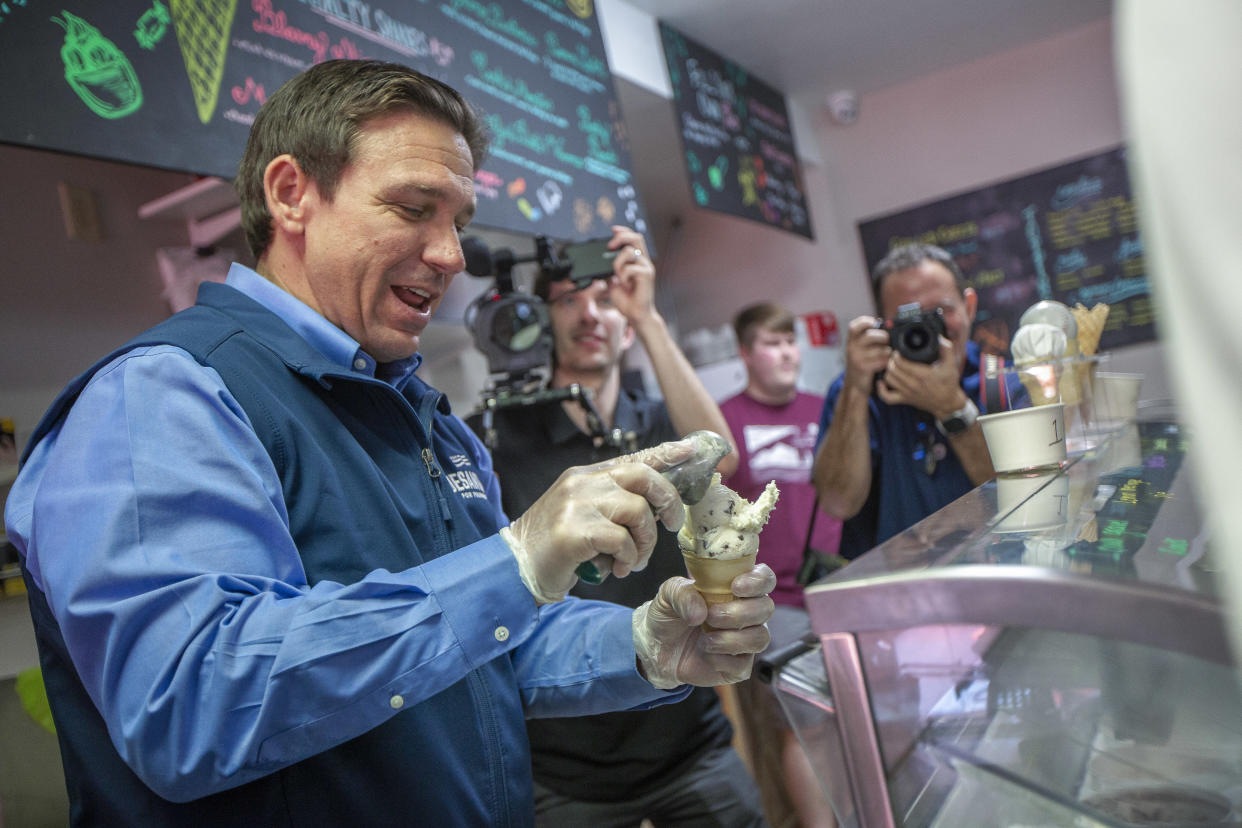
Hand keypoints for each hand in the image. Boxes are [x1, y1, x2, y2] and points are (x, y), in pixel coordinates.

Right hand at [502, 438, 693, 603]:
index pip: (633, 457)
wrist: (516, 567)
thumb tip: (657, 505)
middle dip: (667, 501)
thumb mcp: (585, 514)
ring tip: (634, 560)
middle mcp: (582, 482)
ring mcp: (576, 504)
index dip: (666, 453)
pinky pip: (621, 540)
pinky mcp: (573, 530)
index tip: (691, 449)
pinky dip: (628, 558)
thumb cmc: (556, 546)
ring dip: (645, 542)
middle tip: (672, 526)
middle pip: (643, 476)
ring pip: (637, 511)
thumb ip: (614, 503)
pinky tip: (618, 568)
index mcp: (586, 475)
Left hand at [604, 225, 655, 326]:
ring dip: (617, 263)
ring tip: (618, 276)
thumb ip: (611, 270)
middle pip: (636, 237)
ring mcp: (646, 268)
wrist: (636, 315)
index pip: (634, 238)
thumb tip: (601, 261)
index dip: (623, 231)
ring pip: (629, 252)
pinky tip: (625, 285)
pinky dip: (622, 276)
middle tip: (609, 247)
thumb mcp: (614, 282)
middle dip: (621, 237)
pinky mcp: (646, 275)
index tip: (612, 229)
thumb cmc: (627, 301)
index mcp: (637, 261)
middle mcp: (644, 262)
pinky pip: (630, 268)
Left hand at [632, 565, 775, 688]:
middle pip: (766, 608)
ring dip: (731, 638)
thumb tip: (700, 613)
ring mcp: (745, 640)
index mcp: (736, 589)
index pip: (764, 579)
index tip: (736, 587)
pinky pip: (743, 664)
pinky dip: (722, 659)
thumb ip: (682, 594)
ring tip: (705, 639)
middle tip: (711, 616)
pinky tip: (706, 653)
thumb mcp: (668, 594)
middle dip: (739, 613)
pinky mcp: (739, 666)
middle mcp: (747, 613)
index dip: (758, 581)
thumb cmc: (670, 614)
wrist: (657, 648)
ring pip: (760, 637)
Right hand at [843, 315, 891, 394]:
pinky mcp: (863, 368)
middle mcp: (851, 348)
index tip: (875, 323)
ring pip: (879, 350)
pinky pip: (882, 361)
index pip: (854, 326)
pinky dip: (887, 361)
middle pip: (870, 336)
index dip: (866, 322)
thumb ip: (871, 336)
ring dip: (888, 351)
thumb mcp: (860, 348)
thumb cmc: (862, 362)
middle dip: (883, 337)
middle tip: (888, 341)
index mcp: (851, 340)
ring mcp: (856, 358)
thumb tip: (888, 324)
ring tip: (889, 353)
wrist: (855, 384)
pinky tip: (887, 362)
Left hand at [875, 334, 964, 417]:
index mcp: (923, 375)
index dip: (896, 355)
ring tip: (890, 365)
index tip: (897, 351)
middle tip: (893, 357)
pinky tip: (881, 382)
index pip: (901, 363)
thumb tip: (940, 338)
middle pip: (892, 370)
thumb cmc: (948, 384)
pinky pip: (887, 397)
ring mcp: (907, 393)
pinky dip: (881, 390)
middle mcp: (913, 385)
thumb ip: (947, 350)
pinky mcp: (904, 400)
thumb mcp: (951, 366)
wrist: (947, 403)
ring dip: (887, 371)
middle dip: (890, 361)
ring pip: (888, 380)